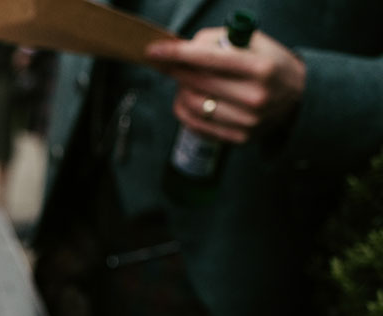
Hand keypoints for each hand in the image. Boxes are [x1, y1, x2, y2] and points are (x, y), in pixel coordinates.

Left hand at [146, 28, 305, 143]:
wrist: (299, 97)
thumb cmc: (270, 64)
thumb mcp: (254, 42)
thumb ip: (218, 40)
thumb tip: (184, 48)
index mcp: (260, 68)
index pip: (208, 59)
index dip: (177, 54)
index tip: (154, 51)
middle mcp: (255, 97)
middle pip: (196, 83)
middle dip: (177, 71)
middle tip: (171, 64)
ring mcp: (248, 121)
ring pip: (192, 105)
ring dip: (180, 91)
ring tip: (186, 83)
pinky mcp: (240, 138)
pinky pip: (196, 125)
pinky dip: (185, 110)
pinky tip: (190, 100)